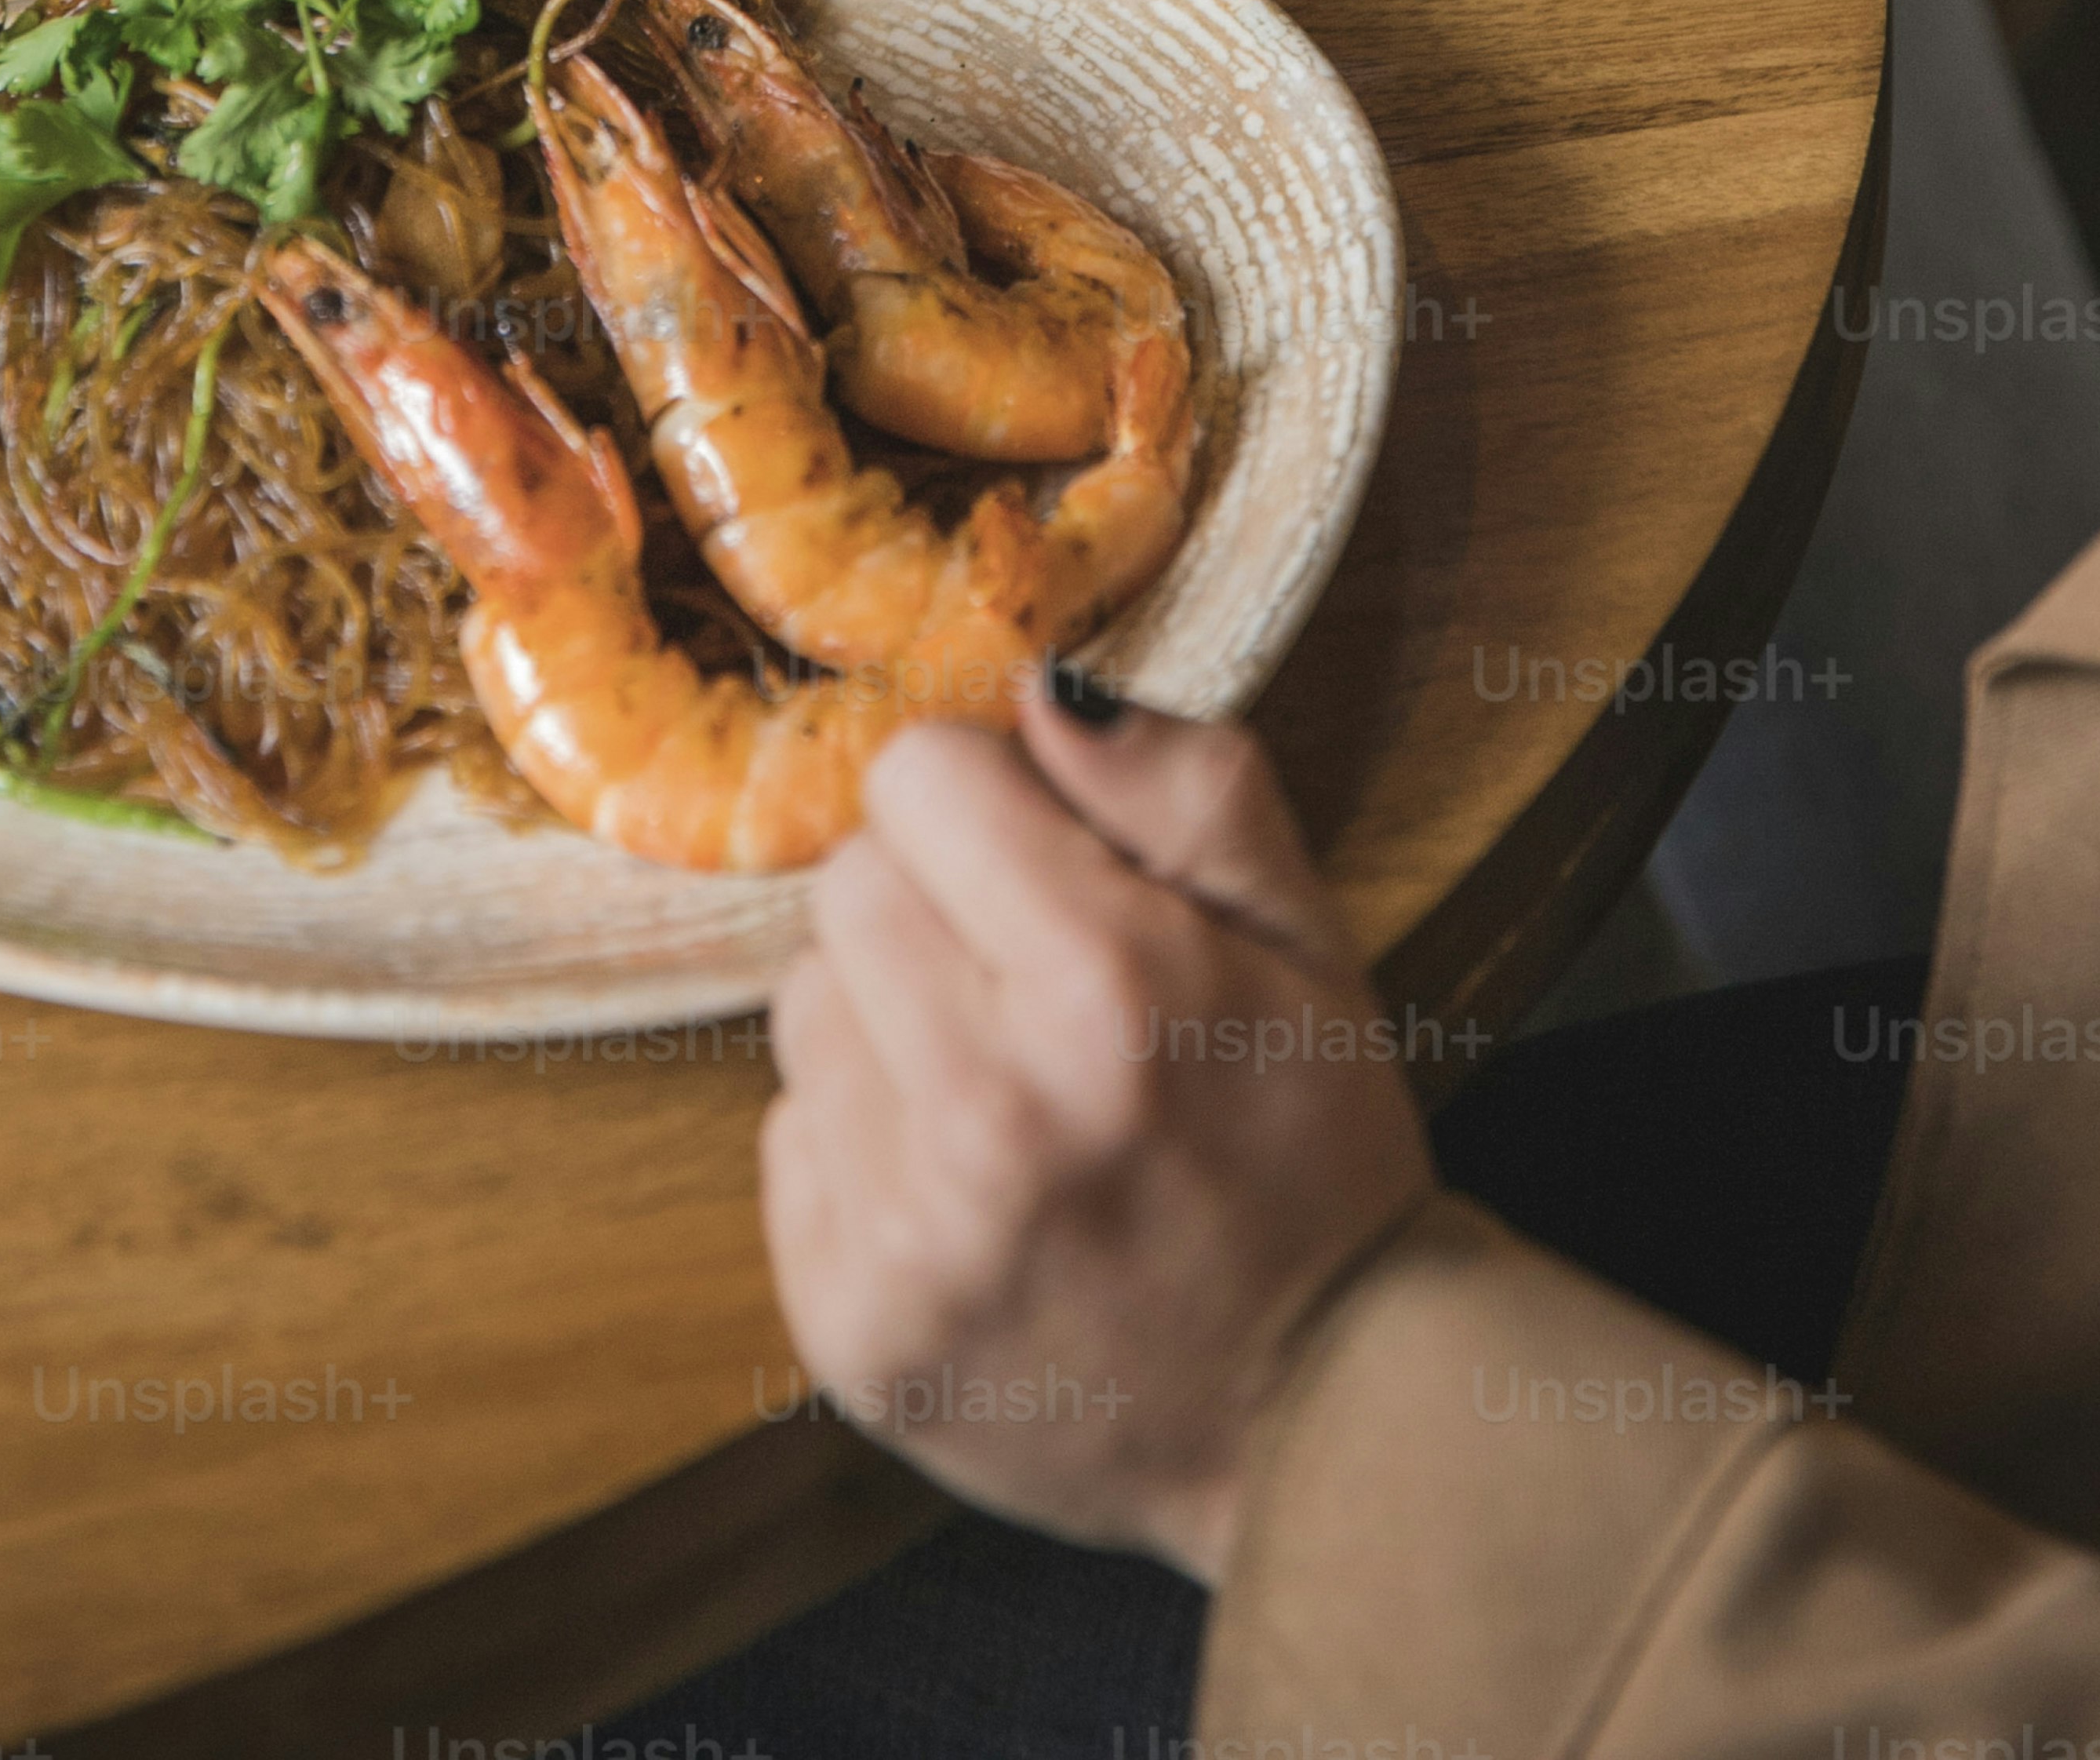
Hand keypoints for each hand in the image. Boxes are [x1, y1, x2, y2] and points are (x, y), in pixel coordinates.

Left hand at [762, 684, 1432, 1585]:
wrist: (1315, 1412)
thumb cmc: (1309, 1144)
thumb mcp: (1302, 933)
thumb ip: (1179, 781)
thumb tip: (1032, 687)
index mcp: (1107, 990)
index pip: (918, 777)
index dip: (990, 807)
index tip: (1049, 873)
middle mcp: (991, 1119)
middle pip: (847, 884)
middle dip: (934, 911)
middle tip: (1034, 995)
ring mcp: (910, 1242)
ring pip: (802, 1006)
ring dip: (888, 1027)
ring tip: (1007, 1099)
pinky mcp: (851, 1334)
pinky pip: (785, 1141)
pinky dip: (862, 1149)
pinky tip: (970, 1195)